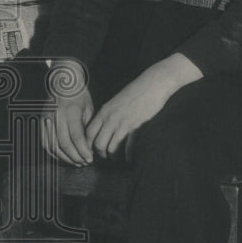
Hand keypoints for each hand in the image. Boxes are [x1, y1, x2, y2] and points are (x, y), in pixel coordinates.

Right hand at [41, 59, 93, 165]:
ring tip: (76, 162)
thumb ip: (87, 128)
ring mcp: (47, 119)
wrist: (63, 83)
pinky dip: (54, 153)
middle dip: (75, 156)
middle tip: (85, 162)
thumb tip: (88, 148)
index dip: (83, 150)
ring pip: (53, 145)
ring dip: (65, 157)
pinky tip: (64, 157)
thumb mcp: (88, 109)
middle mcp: (56, 115)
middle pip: (64, 143)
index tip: (90, 158)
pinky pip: (46, 143)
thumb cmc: (79, 96)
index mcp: (70, 111)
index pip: (76, 136)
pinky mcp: (42, 122)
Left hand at [85, 54, 201, 159]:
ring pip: (111, 148)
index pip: (88, 132)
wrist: (153, 84)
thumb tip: (101, 127)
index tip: (92, 150)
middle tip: (106, 156)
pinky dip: (128, 156)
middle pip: (98, 144)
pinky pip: (128, 148)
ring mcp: (123, 123)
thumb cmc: (135, 92)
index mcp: (104, 111)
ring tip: (118, 158)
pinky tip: (129, 158)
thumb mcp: (115, 101)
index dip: (88, 144)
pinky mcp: (136, 126)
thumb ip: (107, 114)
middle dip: (100, 154)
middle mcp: (110, 118)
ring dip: (114, 156)